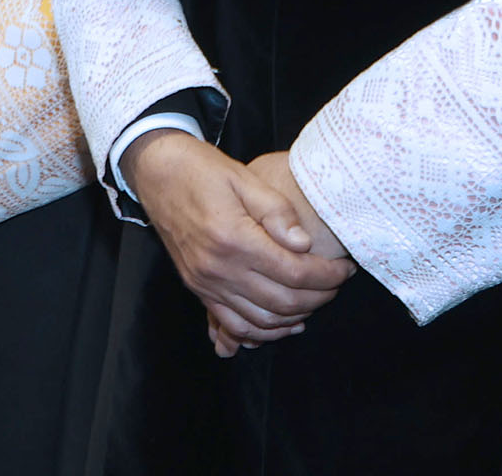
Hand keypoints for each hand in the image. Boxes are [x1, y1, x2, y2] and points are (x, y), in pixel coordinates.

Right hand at [123, 130, 352, 355]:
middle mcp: (218, 268)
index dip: (328, 276)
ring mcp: (205, 282)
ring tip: (315, 299)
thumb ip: (277, 212)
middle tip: (335, 283)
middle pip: (283, 302)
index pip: (295, 273)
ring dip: (295, 317)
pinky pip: (234, 324)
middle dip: (319, 297)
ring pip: (262, 321)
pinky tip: (283, 322)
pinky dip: (262, 331)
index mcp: (233, 239)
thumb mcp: (244, 179)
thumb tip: (303, 245)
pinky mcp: (197, 287)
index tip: (344, 268)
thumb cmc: (202, 170)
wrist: (157, 171)